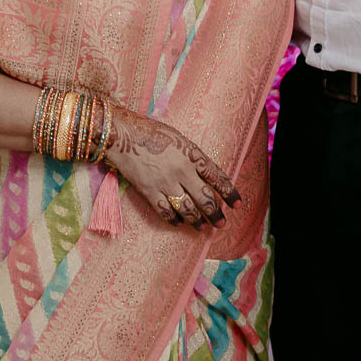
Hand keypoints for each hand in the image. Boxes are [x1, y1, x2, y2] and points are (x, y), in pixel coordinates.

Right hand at [105, 105, 241, 229]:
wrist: (123, 135)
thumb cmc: (152, 132)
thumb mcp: (180, 139)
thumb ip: (192, 156)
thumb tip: (204, 175)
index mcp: (192, 155)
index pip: (217, 176)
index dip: (229, 192)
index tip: (237, 204)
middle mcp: (182, 170)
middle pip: (204, 198)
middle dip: (215, 213)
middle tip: (221, 223)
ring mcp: (165, 182)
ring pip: (187, 208)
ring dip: (197, 221)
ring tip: (203, 228)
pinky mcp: (149, 191)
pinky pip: (165, 211)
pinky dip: (173, 220)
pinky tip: (178, 224)